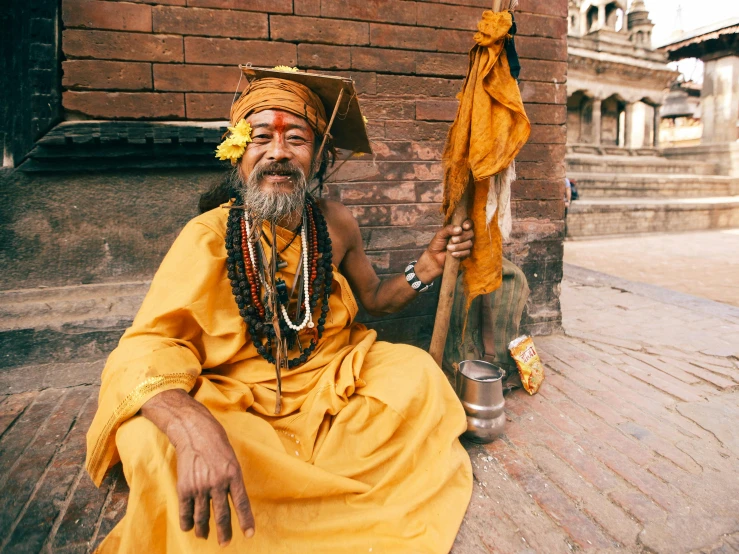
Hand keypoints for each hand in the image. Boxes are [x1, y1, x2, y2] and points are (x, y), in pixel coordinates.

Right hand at [141, 390, 254, 546]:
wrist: (194, 432)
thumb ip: (233, 480)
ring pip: (203, 517)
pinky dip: (188, 522)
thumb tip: (233, 501)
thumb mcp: (232, 460)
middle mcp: (218, 483)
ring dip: (205, 530)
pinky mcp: (185, 488)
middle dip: (225, 532)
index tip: (249, 534)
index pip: (242, 503)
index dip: (246, 521)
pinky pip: (186, 512)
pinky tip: (190, 527)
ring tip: (205, 536)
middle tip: (226, 542)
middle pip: (222, 515)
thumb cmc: (217, 444)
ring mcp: (200, 486)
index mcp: (234, 474)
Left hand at [414, 219, 473, 282]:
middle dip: (462, 237)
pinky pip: (467, 252)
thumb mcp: (440, 234)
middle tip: (452, 240)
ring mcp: (465, 244)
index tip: (464, 227)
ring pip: (469, 243)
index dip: (468, 224)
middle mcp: (463, 235)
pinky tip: (452, 254)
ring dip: (459, 246)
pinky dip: (459, 253)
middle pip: (471, 233)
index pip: (468, 223)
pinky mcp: (465, 253)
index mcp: (458, 228)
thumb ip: (449, 229)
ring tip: (448, 248)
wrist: (434, 257)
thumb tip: (459, 229)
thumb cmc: (437, 244)